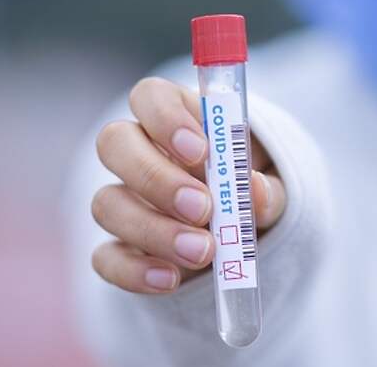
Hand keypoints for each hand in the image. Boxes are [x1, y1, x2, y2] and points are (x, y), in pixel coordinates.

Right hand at [91, 77, 286, 293]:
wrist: (239, 240)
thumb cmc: (249, 192)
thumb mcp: (271, 185)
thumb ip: (268, 188)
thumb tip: (255, 192)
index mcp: (174, 117)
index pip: (149, 96)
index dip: (166, 118)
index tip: (201, 152)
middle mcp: (137, 151)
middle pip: (114, 142)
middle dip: (156, 177)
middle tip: (202, 208)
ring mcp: (122, 200)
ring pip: (106, 203)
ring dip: (153, 229)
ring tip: (203, 252)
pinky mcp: (118, 248)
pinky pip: (105, 258)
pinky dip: (135, 271)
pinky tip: (171, 280)